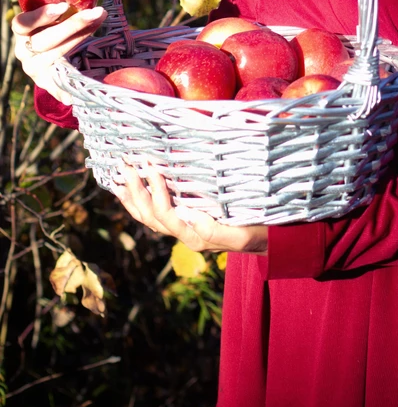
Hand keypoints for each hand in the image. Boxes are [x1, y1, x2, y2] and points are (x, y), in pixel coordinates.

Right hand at [12, 3, 106, 104]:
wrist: (46, 55)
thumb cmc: (51, 27)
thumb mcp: (51, 18)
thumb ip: (63, 9)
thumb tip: (90, 0)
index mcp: (21, 32)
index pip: (23, 23)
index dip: (41, 15)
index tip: (63, 6)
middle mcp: (24, 51)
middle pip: (45, 40)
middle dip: (72, 25)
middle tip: (95, 13)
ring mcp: (34, 68)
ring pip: (55, 56)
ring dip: (80, 40)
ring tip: (98, 28)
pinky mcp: (45, 82)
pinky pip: (55, 87)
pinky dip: (62, 91)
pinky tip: (71, 96)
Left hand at [116, 159, 267, 254]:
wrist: (270, 241)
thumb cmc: (260, 234)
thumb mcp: (244, 234)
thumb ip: (215, 229)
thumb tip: (187, 212)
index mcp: (196, 238)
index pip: (167, 216)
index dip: (156, 192)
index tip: (152, 167)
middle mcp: (186, 235)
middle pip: (151, 217)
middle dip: (136, 191)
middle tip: (126, 164)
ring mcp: (185, 229)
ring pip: (149, 217)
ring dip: (132, 196)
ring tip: (119, 175)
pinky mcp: (187, 220)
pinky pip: (156, 214)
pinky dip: (140, 201)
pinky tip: (131, 188)